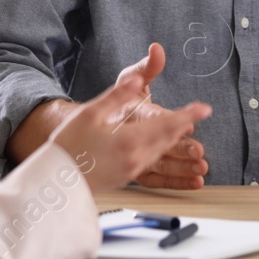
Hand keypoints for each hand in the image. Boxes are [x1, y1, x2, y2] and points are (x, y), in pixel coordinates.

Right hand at [49, 43, 211, 192]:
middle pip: (169, 140)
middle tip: (198, 113)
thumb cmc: (68, 144)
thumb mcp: (91, 113)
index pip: (168, 125)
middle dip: (185, 127)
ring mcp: (131, 171)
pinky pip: (154, 167)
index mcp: (129, 140)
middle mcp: (135, 158)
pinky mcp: (125, 179)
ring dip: (179, 145)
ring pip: (163, 154)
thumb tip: (138, 79)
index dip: (188, 115)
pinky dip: (165, 159)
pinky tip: (167, 155)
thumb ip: (118, 96)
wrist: (53, 179)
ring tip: (190, 135)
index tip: (205, 108)